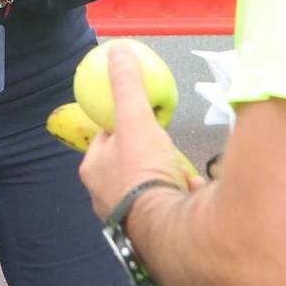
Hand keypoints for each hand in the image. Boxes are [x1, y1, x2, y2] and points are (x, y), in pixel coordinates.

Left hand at [79, 44, 199, 219]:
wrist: (167, 228)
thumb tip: (118, 50)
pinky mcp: (149, 234)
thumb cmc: (143, 171)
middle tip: (168, 148)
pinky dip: (180, 198)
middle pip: (128, 165)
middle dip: (149, 156)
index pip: (105, 139)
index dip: (122, 127)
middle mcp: (103, 197)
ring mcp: (126, 218)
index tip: (143, 121)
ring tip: (182, 173)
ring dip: (167, 178)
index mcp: (92, 169)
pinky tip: (192, 194)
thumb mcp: (135, 119)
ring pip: (149, 188)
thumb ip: (128, 86)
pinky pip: (166, 209)